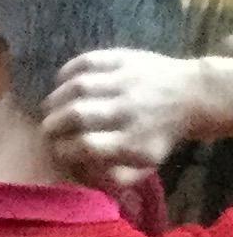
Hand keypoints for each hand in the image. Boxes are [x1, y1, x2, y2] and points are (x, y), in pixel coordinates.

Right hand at [42, 50, 208, 186]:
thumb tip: (79, 175)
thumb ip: (111, 179)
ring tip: (50, 108)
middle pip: (77, 114)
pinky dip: (68, 71)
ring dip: (56, 99)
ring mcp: (125, 80)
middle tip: (46, 130)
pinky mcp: (125, 58)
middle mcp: (125, 110)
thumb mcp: (142, 168)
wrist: (191, 96)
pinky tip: (61, 83)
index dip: (62, 149)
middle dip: (53, 124)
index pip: (84, 146)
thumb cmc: (159, 137)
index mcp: (129, 141)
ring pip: (78, 86)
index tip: (57, 152)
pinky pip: (88, 60)